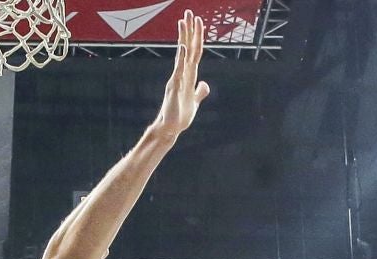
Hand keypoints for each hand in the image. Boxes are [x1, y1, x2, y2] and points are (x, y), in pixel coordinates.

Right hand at [147, 12, 209, 138]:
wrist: (171, 128)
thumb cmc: (181, 115)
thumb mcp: (195, 101)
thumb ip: (200, 91)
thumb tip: (205, 84)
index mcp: (190, 75)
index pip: (194, 51)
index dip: (197, 36)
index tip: (198, 21)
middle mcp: (183, 73)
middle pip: (188, 47)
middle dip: (190, 29)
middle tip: (189, 11)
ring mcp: (178, 77)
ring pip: (183, 53)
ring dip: (184, 37)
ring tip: (184, 20)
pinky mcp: (174, 86)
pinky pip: (179, 69)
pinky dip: (181, 58)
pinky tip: (183, 46)